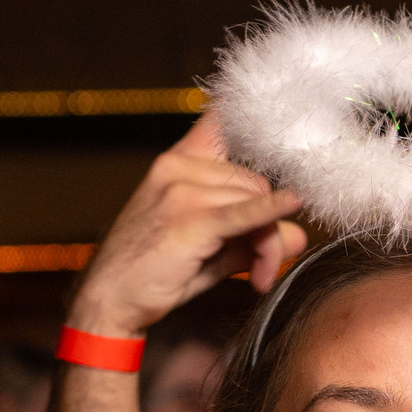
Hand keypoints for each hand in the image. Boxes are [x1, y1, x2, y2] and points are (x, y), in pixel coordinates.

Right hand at [64, 113, 306, 340]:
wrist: (110, 299)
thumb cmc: (155, 273)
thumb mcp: (210, 249)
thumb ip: (254, 236)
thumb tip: (301, 236)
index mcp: (178, 162)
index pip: (219, 121)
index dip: (250, 114)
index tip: (285, 112)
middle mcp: (179, 167)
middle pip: (254, 184)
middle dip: (268, 226)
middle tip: (263, 268)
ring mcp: (182, 189)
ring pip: (254, 204)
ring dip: (265, 245)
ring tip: (257, 278)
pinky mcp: (190, 219)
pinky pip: (244, 214)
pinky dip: (270, 213)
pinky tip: (293, 203)